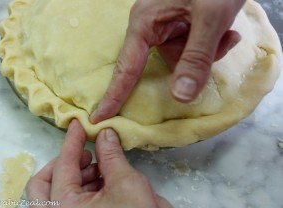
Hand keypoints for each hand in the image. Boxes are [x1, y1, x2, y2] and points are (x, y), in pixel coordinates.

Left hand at [26, 120, 171, 207]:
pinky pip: (69, 203)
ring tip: (99, 167)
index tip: (78, 124)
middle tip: (84, 153)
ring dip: (75, 175)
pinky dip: (82, 188)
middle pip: (42, 184)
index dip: (71, 141)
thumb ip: (111, 155)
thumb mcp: (126, 183)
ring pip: (55, 194)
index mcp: (63, 207)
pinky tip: (102, 181)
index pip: (62, 165)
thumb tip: (105, 133)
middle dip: (62, 163)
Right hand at [90, 0, 244, 122]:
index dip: (114, 95)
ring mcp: (165, 27)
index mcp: (145, 22)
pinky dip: (211, 46)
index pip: (126, 67)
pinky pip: (189, 49)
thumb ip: (196, 58)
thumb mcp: (210, 18)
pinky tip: (226, 31)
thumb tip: (180, 97)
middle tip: (223, 42)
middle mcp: (150, 27)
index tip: (98, 117)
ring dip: (208, 52)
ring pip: (182, 58)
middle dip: (194, 61)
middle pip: (164, 63)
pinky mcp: (177, 28)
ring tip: (227, 33)